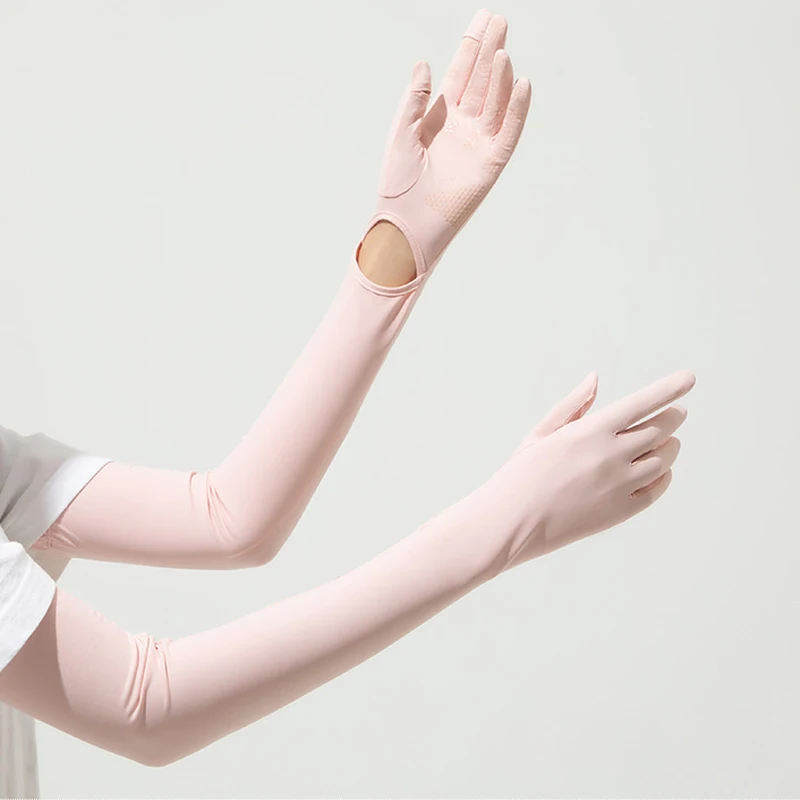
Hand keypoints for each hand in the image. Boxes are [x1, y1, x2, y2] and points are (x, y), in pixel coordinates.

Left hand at [367, 8, 531, 277]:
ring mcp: (479, 144)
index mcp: (440, 118)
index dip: (471, 47)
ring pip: (495, 102)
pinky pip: (508, 132)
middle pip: (481, 81)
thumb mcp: (401, 133)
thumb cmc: (398, 184)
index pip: (460, 75)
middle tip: (500, 21)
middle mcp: (463, 127)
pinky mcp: (490, 164)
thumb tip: (424, 63)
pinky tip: (521, 84)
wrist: (406, 223)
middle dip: (489, 51)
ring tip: (502, 50)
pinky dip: (516, 109)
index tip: (482, 19)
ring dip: (500, 76)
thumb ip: (414, 100)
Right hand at [449, 370, 694, 576]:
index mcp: (590, 431)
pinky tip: (658, 469)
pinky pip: (657, 489)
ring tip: (667, 440)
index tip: (689, 378)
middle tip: (677, 412)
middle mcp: (611, 456)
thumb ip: (573, 405)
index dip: (669, 388)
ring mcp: (619, 486)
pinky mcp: (621, 512)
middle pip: (661, 429)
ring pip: (664, 459)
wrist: (510, 523)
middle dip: (673, 416)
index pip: (641, 403)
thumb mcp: (541, 432)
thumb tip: (595, 379)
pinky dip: (664, 475)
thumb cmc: (520, 474)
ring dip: (671, 446)